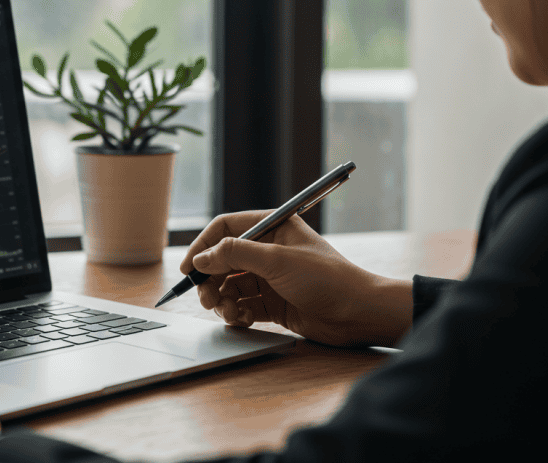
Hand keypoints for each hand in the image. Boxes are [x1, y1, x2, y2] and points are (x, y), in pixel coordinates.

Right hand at [180, 211, 412, 346]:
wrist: (358, 314)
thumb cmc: (326, 278)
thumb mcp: (277, 260)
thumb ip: (235, 254)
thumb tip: (202, 258)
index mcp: (272, 227)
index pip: (225, 229)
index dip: (203, 246)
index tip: (189, 268)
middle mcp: (269, 250)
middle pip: (223, 261)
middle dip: (211, 280)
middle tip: (207, 299)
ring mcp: (271, 278)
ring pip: (231, 286)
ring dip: (224, 300)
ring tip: (230, 312)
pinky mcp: (274, 304)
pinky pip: (244, 306)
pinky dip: (238, 313)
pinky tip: (245, 319)